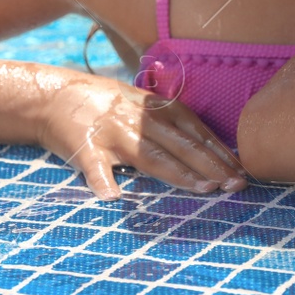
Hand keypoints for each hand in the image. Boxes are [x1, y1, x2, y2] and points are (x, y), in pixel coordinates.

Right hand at [36, 75, 247, 199]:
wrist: (53, 96)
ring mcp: (113, 134)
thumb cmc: (103, 104)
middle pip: (181, 145)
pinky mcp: (84, 149)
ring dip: (179, 173)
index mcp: (154, 110)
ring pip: (150, 155)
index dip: (219, 151)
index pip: (194, 131)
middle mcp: (139, 120)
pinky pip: (95, 168)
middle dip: (212, 164)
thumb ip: (167, 122)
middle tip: (236, 184)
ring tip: (204, 188)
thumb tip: (204, 146)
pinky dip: (103, 182)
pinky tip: (114, 199)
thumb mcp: (139, 104)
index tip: (241, 170)